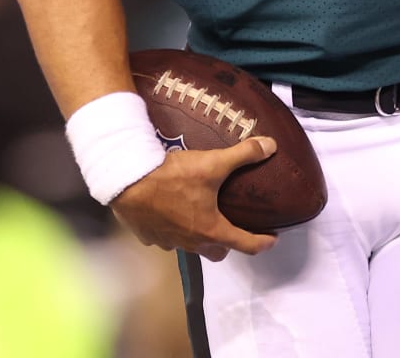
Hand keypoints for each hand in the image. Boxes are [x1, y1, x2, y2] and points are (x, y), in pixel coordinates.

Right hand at [110, 138, 279, 262]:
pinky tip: (166, 213)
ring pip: (190, 246)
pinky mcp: (148, 237)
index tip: (272, 238)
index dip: (263, 243)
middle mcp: (192, 243)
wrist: (128, 181)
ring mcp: (168, 242)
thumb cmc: (172, 177)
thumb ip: (243, 155)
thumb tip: (271, 146)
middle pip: (217, 252)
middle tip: (230, 225)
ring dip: (196, 236)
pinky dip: (169, 230)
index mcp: (212, 230)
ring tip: (195, 215)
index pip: (247, 245)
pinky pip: (164, 239)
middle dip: (227, 243)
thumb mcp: (211, 162)